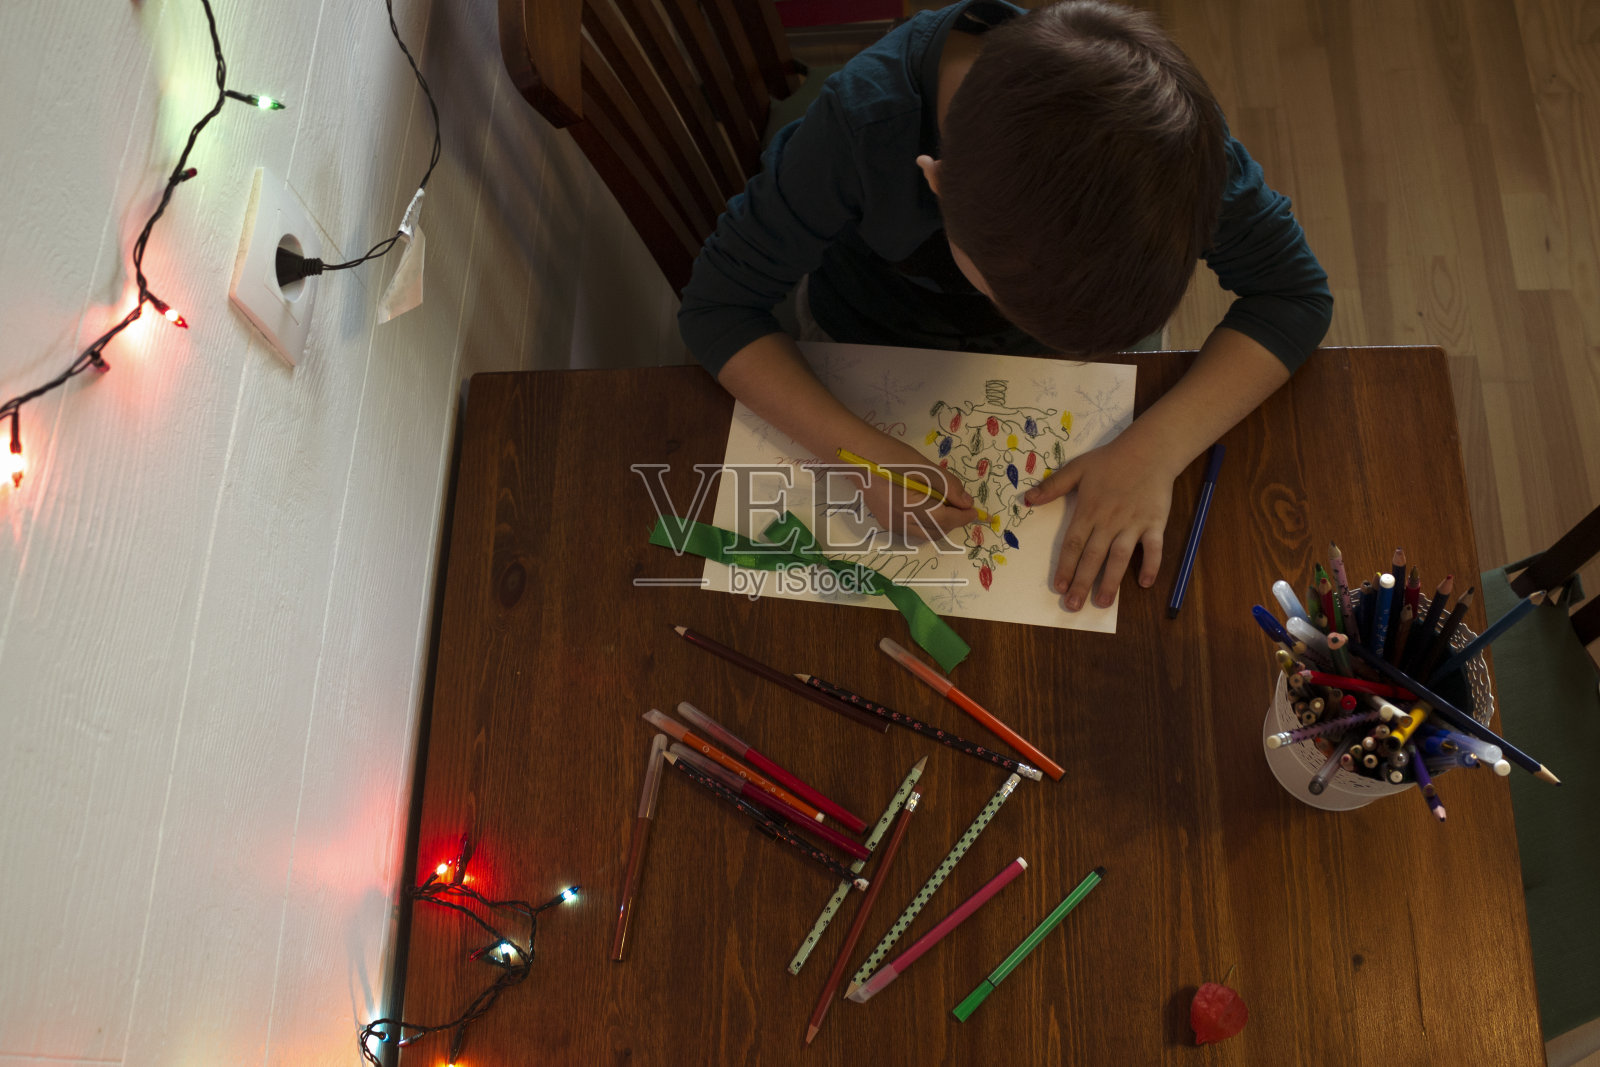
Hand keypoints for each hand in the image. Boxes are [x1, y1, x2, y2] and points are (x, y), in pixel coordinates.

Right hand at [843, 437, 980, 544]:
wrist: (856, 457)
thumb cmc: (890, 456)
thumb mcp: (923, 466)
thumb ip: (948, 486)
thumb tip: (966, 502)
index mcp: (910, 508)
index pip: (945, 520)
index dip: (963, 516)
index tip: (975, 510)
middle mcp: (900, 523)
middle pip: (937, 532)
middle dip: (953, 521)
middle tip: (961, 505)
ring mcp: (891, 525)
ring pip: (925, 534)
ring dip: (941, 524)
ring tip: (945, 504)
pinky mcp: (886, 522)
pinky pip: (913, 530)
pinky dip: (927, 523)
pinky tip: (927, 506)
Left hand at [1023, 437, 1175, 610]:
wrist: (1150, 449)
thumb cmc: (1111, 460)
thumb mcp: (1077, 468)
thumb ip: (1052, 486)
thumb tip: (1026, 499)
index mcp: (1089, 511)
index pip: (1073, 544)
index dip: (1065, 567)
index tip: (1059, 587)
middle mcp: (1109, 521)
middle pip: (1093, 557)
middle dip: (1082, 582)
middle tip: (1073, 605)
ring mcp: (1133, 523)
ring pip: (1120, 557)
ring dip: (1111, 581)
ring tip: (1103, 602)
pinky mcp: (1154, 523)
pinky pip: (1153, 548)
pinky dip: (1151, 565)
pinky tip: (1144, 583)